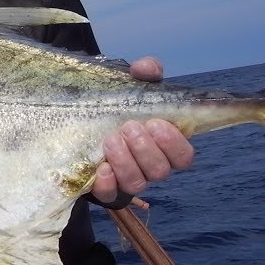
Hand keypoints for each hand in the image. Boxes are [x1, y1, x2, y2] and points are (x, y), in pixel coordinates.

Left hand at [92, 56, 193, 204]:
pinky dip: (107, 183)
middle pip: (160, 171)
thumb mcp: (132, 84)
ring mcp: (127, 179)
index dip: (174, 144)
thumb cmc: (118, 104)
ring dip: (126, 162)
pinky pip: (110, 195)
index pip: (184, 156)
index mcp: (164, 145)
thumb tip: (145, 68)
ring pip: (137, 183)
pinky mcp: (104, 188)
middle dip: (145, 149)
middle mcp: (149, 166)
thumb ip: (144, 72)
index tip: (156, 124)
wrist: (80, 118)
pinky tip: (101, 168)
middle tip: (128, 127)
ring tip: (111, 139)